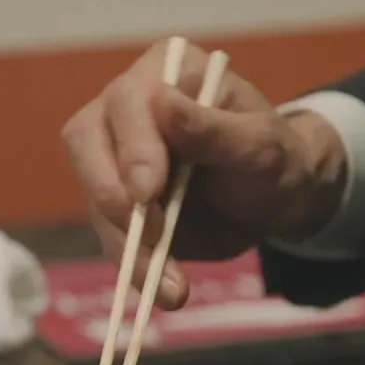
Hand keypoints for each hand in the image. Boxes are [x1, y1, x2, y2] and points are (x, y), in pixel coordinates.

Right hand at [60, 39, 347, 309]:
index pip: (126, 102)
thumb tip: (162, 103)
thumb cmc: (274, 159)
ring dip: (129, 248)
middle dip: (112, 194)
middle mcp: (128, 111)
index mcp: (164, 74)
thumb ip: (212, 129)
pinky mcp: (118, 206)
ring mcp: (116, 159)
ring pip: (97, 200)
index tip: (150, 190)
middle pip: (86, 143)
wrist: (277, 203)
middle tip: (150, 235)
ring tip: (171, 286)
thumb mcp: (259, 144)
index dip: (132, 147)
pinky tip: (166, 290)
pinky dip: (136, 268)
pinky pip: (114, 238)